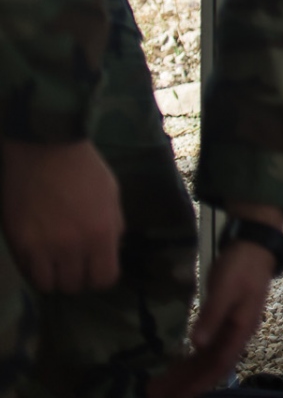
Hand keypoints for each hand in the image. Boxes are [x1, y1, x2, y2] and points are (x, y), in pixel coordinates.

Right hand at [1, 138, 123, 292]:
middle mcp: (73, 246)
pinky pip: (27, 271)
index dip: (101, 276)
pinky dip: (34, 267)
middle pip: (75, 285)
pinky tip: (38, 253)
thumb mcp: (112, 196)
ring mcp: (42, 247)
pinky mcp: (18, 242)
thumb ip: (113, 226)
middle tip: (74, 263)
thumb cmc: (84, 169)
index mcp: (101, 234)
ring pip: (48, 285)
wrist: (45, 149)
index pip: (104, 278)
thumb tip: (111, 249)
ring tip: (54, 261)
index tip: (95, 268)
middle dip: (77, 276)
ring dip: (53, 276)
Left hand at [150, 226, 277, 397]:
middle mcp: (238, 334)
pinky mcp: (225, 320)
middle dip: (187, 382)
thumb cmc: (241, 266)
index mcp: (241, 329)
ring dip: (187, 372)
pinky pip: (208, 347)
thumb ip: (212, 316)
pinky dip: (192, 358)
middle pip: (212, 366)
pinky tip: (179, 364)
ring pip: (208, 358)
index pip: (219, 365)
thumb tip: (197, 344)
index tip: (176, 395)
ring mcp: (231, 328)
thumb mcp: (224, 289)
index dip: (198, 382)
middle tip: (159, 393)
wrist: (254, 245)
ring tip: (162, 383)